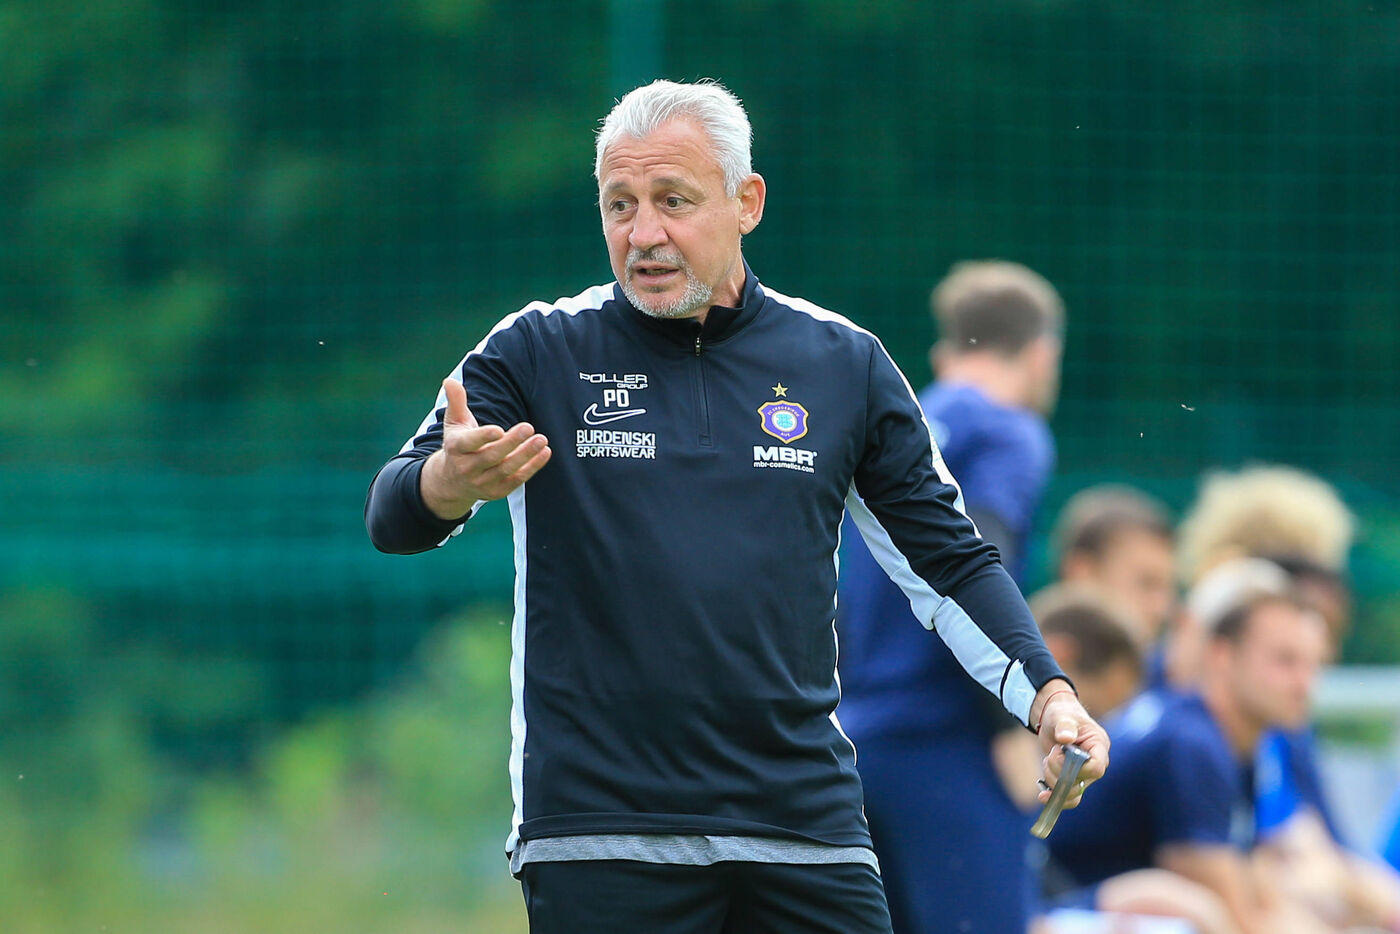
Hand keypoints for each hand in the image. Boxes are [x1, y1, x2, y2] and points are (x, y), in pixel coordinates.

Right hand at [420, 378, 551, 518]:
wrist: (452, 481)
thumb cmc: (458, 444)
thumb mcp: (454, 423)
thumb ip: (456, 401)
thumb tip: (449, 380)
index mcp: (456, 448)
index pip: (469, 443)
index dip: (483, 437)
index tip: (499, 429)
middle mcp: (467, 468)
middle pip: (491, 456)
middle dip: (511, 443)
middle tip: (529, 427)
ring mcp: (482, 482)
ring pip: (506, 469)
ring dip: (525, 455)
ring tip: (542, 439)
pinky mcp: (496, 491)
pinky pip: (516, 480)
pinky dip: (532, 468)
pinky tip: (545, 453)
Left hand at [1032, 680, 1109, 809]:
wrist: (1055, 721)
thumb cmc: (1062, 714)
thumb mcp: (1061, 716)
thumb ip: (1064, 725)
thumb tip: (1065, 737)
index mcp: (1099, 746)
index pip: (1096, 767)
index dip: (1077, 767)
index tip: (1060, 752)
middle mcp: (1095, 763)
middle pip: (1082, 782)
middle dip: (1060, 772)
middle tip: (1050, 754)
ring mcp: (1084, 773)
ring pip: (1074, 792)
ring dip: (1053, 781)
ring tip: (1046, 761)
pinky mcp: (1072, 779)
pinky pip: (1067, 797)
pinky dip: (1053, 796)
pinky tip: (1042, 795)